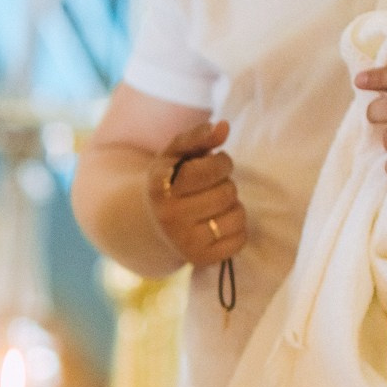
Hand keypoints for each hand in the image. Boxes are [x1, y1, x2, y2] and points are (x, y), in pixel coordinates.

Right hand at [147, 121, 246, 267]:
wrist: (147, 223)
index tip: (214, 164)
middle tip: (211, 187)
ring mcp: (185, 241)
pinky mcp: (200, 259)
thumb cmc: (169, 182)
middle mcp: (170, 216)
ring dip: (232, 206)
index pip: (211, 169)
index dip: (221, 163)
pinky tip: (218, 224)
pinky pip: (240, 240)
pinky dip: (236, 229)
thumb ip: (197, 137)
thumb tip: (223, 127)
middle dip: (225, 184)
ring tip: (214, 206)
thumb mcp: (174, 156)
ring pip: (237, 216)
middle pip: (228, 192)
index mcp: (162, 187)